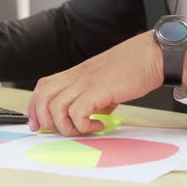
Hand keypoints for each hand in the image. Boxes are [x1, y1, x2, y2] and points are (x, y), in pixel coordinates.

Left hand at [28, 31, 186, 135]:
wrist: (151, 54)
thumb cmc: (134, 66)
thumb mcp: (105, 81)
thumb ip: (94, 97)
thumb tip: (91, 116)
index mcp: (76, 73)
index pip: (43, 87)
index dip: (35, 107)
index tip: (39, 124)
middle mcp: (76, 76)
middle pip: (42, 98)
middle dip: (45, 121)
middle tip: (61, 131)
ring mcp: (85, 82)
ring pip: (55, 109)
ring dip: (65, 126)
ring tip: (83, 129)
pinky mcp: (98, 91)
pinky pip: (77, 114)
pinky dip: (83, 126)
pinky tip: (97, 125)